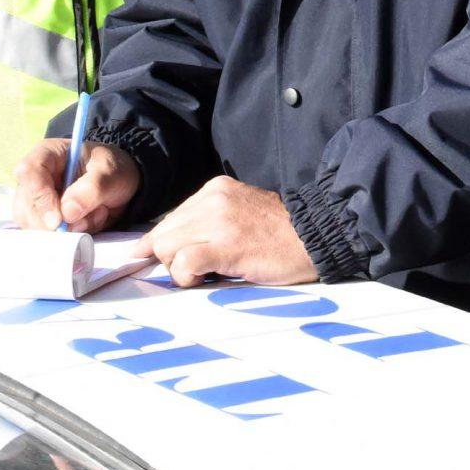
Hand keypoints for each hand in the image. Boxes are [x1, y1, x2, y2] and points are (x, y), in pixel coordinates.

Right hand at [13, 140, 138, 233]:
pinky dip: (71, 235)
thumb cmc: (113, 170)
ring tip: (96, 213)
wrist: (120, 184)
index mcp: (48, 154)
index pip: (29, 172)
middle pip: (26, 205)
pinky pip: (47, 236)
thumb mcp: (112, 173)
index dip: (40, 198)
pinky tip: (89, 222)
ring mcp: (36, 201)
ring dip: (68, 228)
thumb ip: (92, 189)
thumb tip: (67, 213)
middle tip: (86, 220)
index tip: (58, 221)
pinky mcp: (42, 220)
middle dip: (56, 222)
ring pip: (34, 225)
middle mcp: (35, 177)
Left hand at [139, 177, 316, 287]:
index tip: (151, 258)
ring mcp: (219, 222)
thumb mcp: (241, 211)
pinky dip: (187, 277)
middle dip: (168, 259)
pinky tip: (206, 279)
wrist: (318, 235)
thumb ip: (210, 221)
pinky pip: (184, 264)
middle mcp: (213, 200)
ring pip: (166, 248)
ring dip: (178, 270)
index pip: (170, 218)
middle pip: (162, 235)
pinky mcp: (226, 246)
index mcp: (215, 190)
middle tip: (191, 273)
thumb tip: (173, 245)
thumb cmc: (282, 233)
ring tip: (204, 274)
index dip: (158, 243)